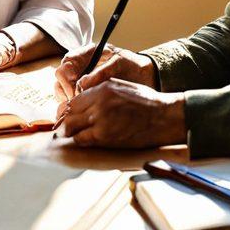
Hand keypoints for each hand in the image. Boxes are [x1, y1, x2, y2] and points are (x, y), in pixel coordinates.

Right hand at [54, 43, 155, 106]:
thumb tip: (82, 84)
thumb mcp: (120, 64)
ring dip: (67, 100)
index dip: (67, 73)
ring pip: (62, 89)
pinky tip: (80, 113)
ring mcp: (80, 80)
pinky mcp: (83, 94)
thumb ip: (102, 72)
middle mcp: (80, 66)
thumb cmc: (133, 66)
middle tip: (76, 101)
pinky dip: (73, 108)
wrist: (145, 77)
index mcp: (88, 53)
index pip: (68, 60)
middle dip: (66, 89)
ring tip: (78, 108)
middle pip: (61, 76)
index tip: (75, 87)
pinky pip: (71, 100)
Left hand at [57, 79, 186, 148]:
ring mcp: (101, 120)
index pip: (73, 100)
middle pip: (68, 114)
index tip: (68, 117)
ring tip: (74, 137)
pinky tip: (85, 142)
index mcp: (102, 88)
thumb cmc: (146, 102)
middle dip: (65, 123)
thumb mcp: (121, 87)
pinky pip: (82, 140)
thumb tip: (83, 100)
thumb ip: (100, 91)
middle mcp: (98, 102)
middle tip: (66, 129)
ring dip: (70, 134)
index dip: (68, 111)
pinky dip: (80, 142)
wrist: (164, 117)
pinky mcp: (105, 137)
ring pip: (71, 128)